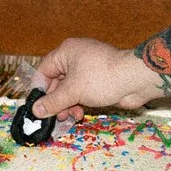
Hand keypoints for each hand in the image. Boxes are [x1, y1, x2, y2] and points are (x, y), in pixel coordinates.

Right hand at [31, 37, 161, 119]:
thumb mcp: (73, 91)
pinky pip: (82, 92)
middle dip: (55, 101)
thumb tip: (35, 111)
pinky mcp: (98, 80)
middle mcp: (75, 57)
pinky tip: (80, 114)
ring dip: (67, 104)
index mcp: (66, 52)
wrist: (136, 80)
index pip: (44, 70)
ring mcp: (88, 69)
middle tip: (53, 117)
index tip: (36, 107)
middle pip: (56, 81)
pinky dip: (78, 103)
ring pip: (69, 89)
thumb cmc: (101, 78)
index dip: (39, 90)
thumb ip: (52, 102)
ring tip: (69, 118)